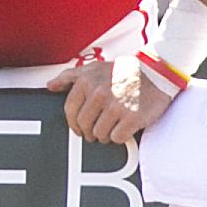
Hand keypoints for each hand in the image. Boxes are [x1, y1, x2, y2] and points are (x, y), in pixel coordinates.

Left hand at [49, 54, 176, 142]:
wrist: (157, 73)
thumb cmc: (124, 71)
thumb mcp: (95, 67)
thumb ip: (70, 76)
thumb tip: (50, 86)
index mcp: (87, 81)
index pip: (70, 111)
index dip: (74, 123)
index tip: (80, 128)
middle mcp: (99, 93)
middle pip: (84, 126)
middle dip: (90, 131)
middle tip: (99, 128)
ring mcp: (116, 106)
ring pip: (100, 134)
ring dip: (105, 134)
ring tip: (114, 125)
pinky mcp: (132, 118)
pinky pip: (117, 138)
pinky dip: (120, 136)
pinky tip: (125, 127)